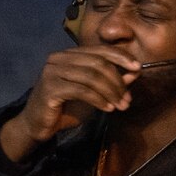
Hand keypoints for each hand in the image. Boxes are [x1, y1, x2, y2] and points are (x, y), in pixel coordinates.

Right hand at [0, 46, 139, 161]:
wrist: (38, 126)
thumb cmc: (65, 108)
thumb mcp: (94, 94)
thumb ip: (112, 82)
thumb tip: (135, 72)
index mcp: (69, 55)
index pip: (99, 49)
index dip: (120, 56)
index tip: (137, 67)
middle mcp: (59, 58)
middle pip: (97, 62)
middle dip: (117, 81)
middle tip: (128, 99)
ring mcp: (52, 71)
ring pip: (91, 76)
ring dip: (110, 92)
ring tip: (121, 106)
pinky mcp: (50, 87)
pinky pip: (81, 90)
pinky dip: (98, 99)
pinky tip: (107, 108)